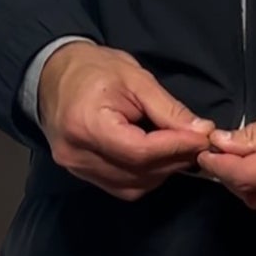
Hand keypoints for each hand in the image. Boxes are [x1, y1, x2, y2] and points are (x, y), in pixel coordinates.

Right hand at [38, 42, 215, 199]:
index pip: (140, 151)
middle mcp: (77, 155)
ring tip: (178, 147)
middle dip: (174, 159)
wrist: (53, 75)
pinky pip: (121, 186)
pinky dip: (144, 175)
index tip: (203, 137)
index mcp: (87, 125)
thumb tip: (201, 131)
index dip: (176, 147)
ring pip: (133, 185)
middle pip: (138, 172)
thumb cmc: (94, 69)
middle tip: (198, 141)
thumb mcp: (135, 79)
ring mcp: (76, 168)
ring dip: (162, 170)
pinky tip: (155, 156)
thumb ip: (168, 109)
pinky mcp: (80, 175)